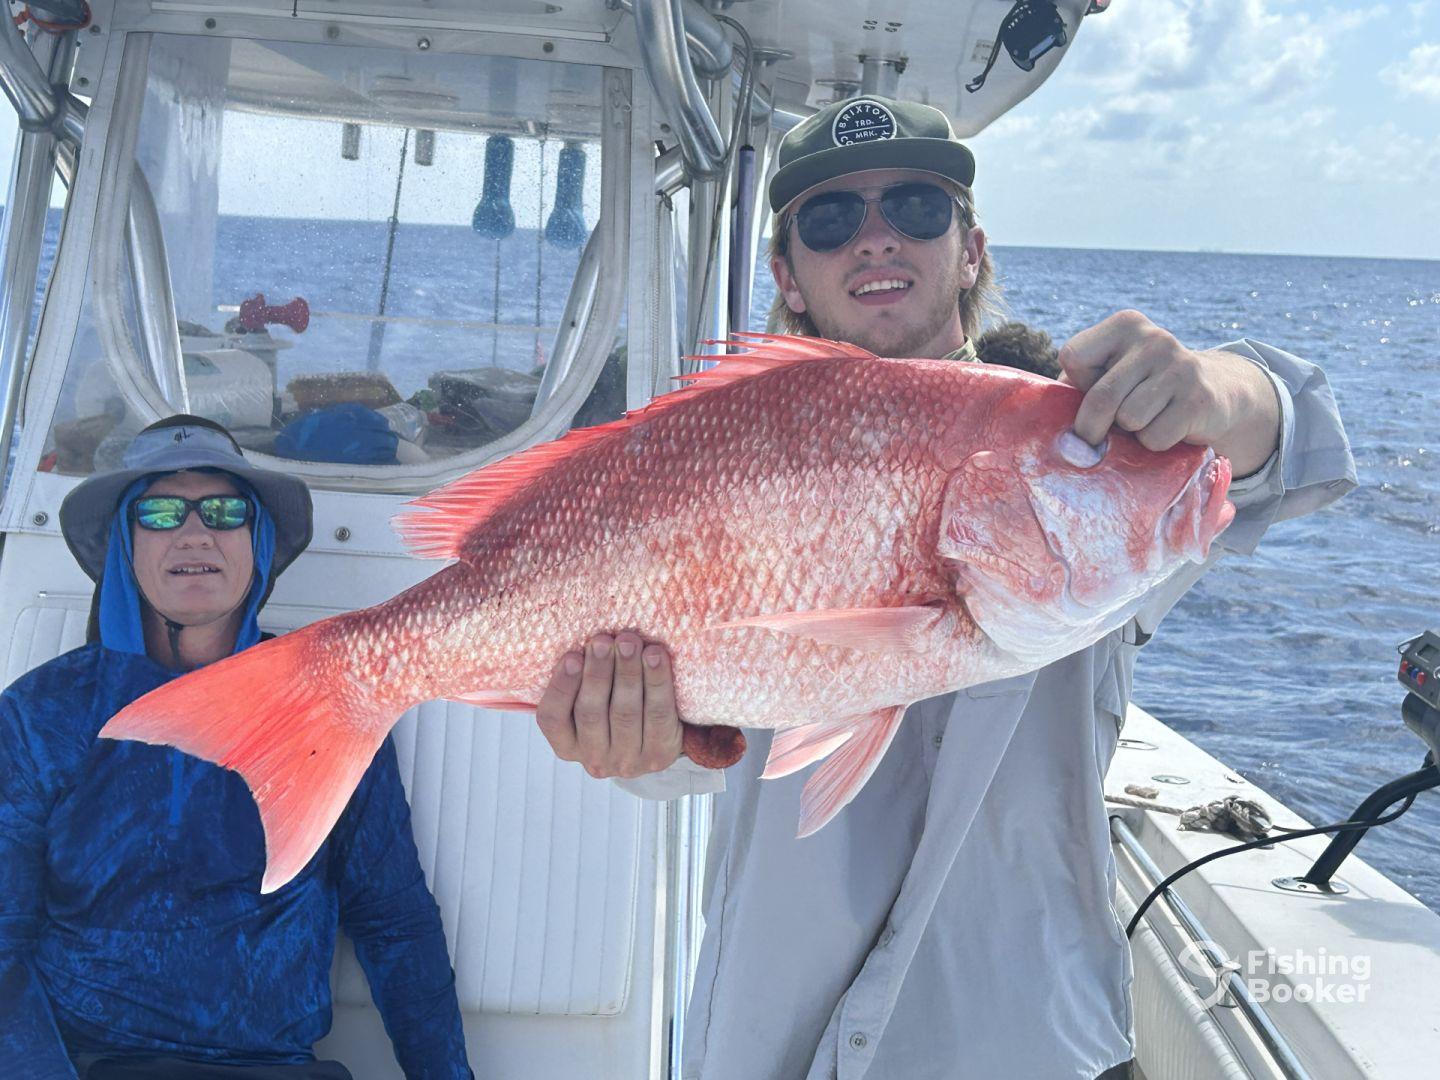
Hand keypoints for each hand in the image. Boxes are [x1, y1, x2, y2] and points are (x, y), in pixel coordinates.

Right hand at [536, 632, 683, 778]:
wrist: (658, 742)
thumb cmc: (615, 710)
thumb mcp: (590, 703)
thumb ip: (581, 680)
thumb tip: (581, 640)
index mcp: (566, 745)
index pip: (553, 718)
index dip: (561, 686)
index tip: (572, 656)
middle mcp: (593, 758)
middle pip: (591, 712)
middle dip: (598, 672)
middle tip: (603, 640)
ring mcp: (627, 761)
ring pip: (625, 712)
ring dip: (627, 672)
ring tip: (629, 642)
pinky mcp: (659, 755)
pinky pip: (659, 713)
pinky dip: (657, 682)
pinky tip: (655, 656)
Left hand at [1058, 310, 1280, 476]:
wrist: (1216, 393)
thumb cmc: (1143, 389)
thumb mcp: (1110, 373)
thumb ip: (1076, 385)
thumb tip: (1046, 424)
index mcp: (1125, 325)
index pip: (1072, 356)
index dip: (1077, 384)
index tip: (1093, 389)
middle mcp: (1154, 339)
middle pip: (1100, 397)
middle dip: (1092, 427)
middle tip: (1097, 436)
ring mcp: (1180, 367)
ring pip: (1129, 420)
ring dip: (1130, 433)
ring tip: (1144, 420)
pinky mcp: (1198, 399)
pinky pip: (1154, 437)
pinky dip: (1154, 444)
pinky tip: (1167, 427)